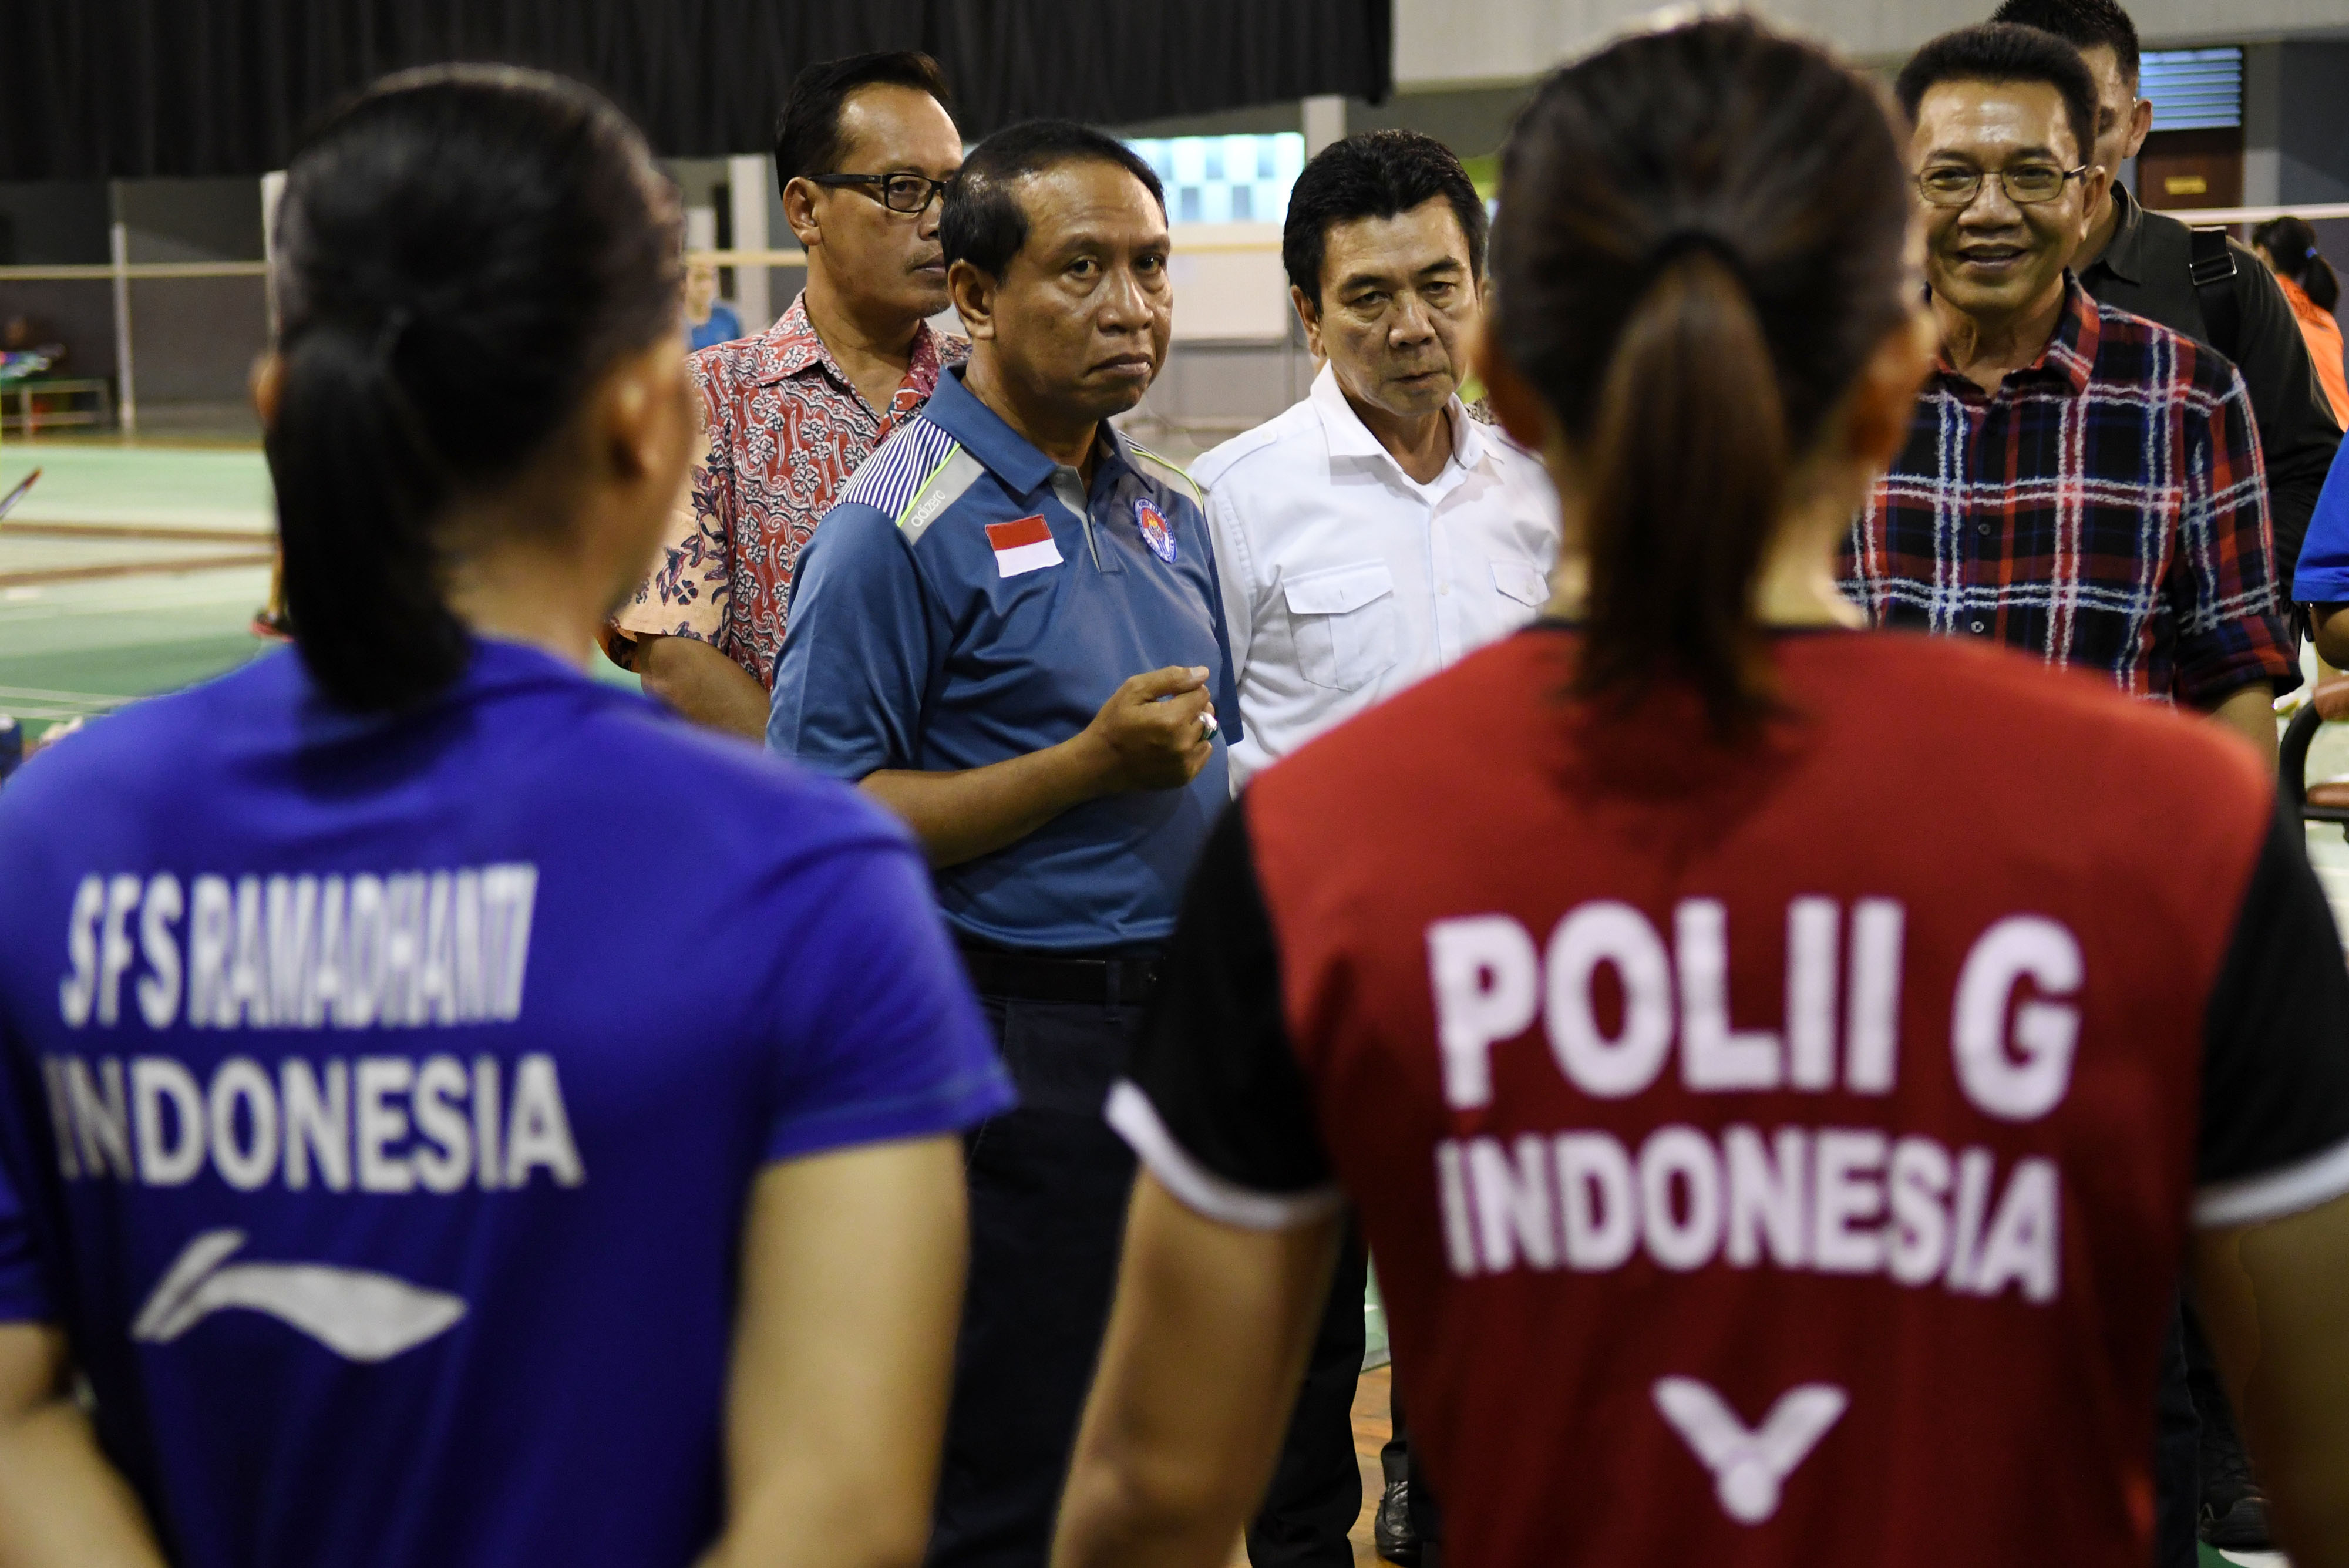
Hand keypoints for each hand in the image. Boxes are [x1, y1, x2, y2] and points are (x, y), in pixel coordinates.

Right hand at [1080, 666, 1216, 792]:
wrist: (1099, 764)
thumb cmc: (1114, 723)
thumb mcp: (1134, 690)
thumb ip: (1171, 679)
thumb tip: (1203, 674)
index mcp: (1173, 719)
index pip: (1202, 694)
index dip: (1188, 690)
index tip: (1171, 696)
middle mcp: (1185, 743)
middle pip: (1206, 714)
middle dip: (1192, 708)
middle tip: (1169, 712)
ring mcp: (1186, 763)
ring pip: (1206, 734)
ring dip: (1194, 727)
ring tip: (1171, 730)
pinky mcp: (1185, 777)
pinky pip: (1203, 753)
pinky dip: (1194, 746)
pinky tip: (1174, 745)